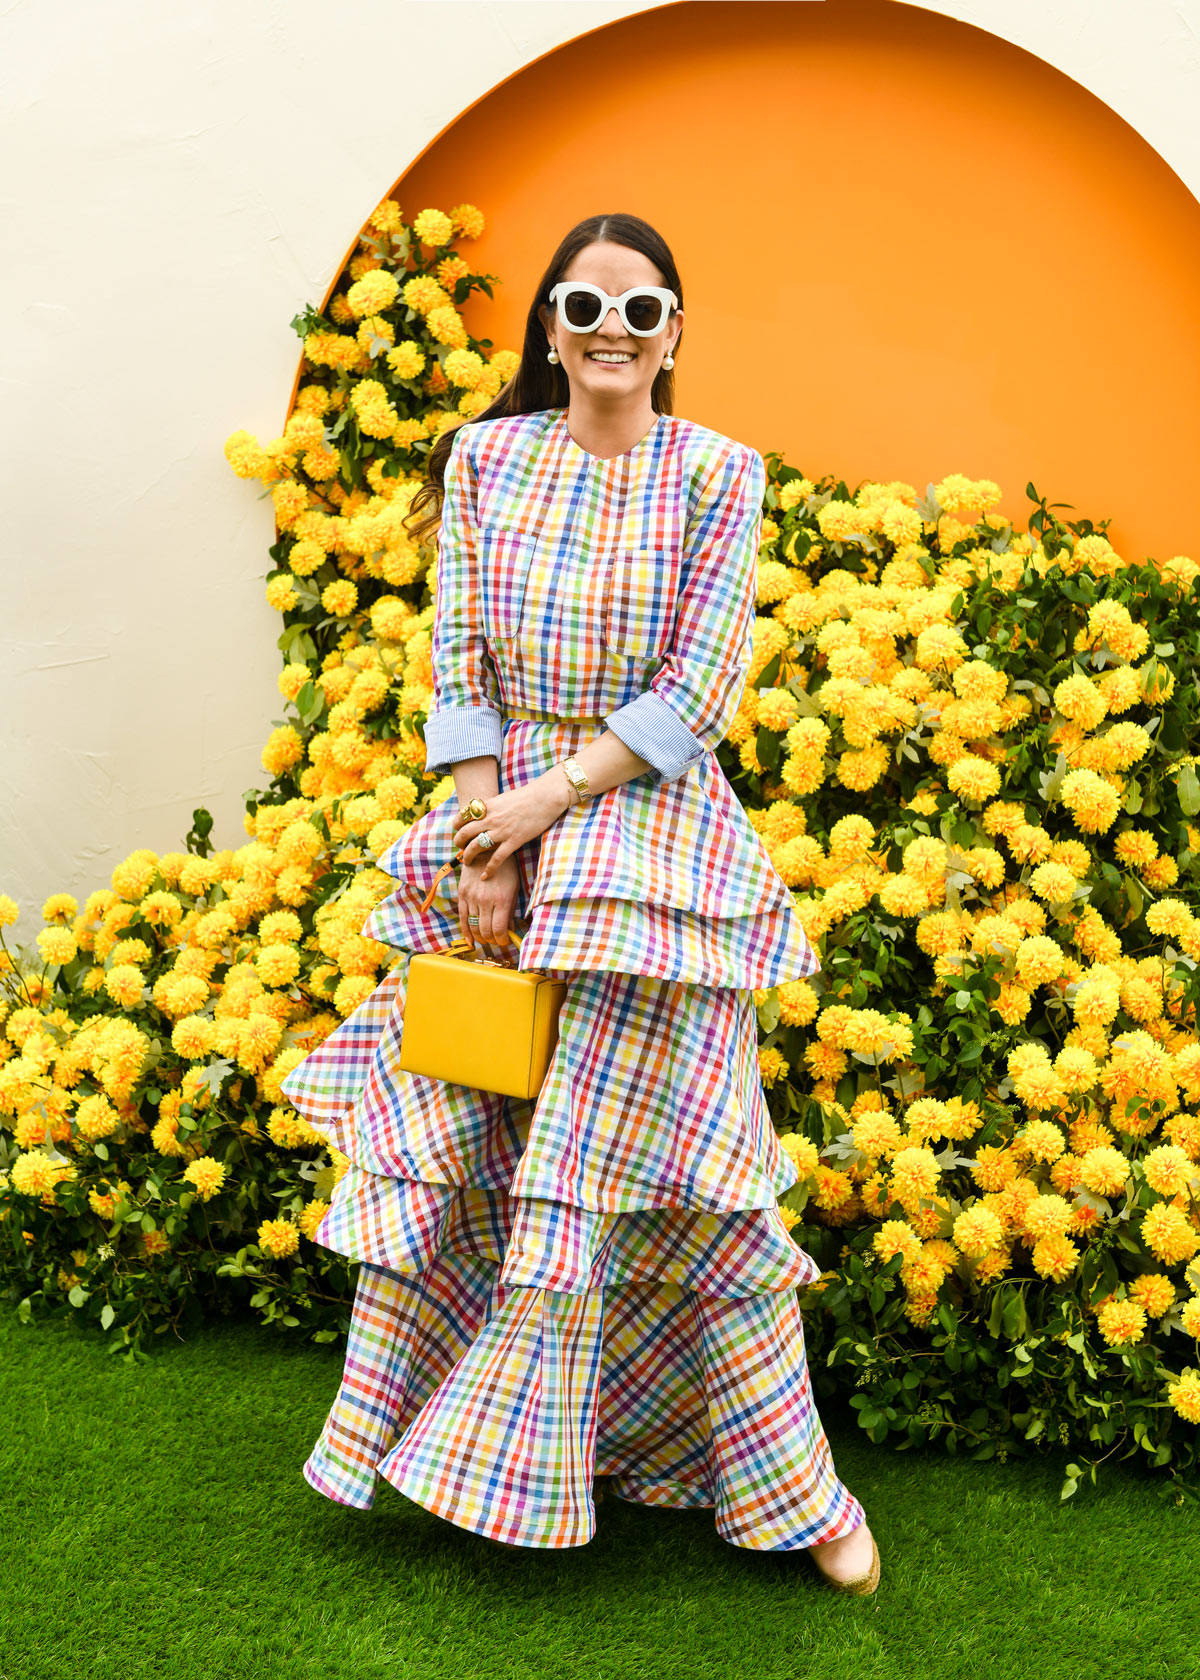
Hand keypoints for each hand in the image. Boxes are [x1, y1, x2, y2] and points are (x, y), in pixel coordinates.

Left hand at [452, 776, 570, 950]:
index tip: (458, 831)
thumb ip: (493, 806)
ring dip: (468, 856)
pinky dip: (489, 869)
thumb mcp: (504, 798)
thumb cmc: (528, 796)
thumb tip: (487, 812)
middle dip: (459, 843)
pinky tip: (485, 875)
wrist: (545, 797)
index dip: (457, 825)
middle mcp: (490, 818)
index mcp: (487, 806)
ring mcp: (501, 831)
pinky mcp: (513, 841)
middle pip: (464, 833)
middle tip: (460, 848)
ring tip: (467, 862)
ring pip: (475, 847)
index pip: (462, 817)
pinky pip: (496, 858)